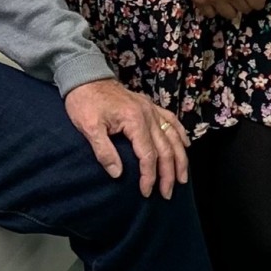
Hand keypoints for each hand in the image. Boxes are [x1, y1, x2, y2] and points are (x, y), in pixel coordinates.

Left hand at [64, 79, 188, 198]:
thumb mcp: (88, 127)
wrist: (85, 76)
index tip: (146, 192)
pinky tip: (186, 145)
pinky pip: (171, 120)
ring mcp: (151, 109)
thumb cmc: (85, 102)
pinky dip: (180, 134)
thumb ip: (104, 151)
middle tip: (167, 193)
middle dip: (168, 174)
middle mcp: (148, 114)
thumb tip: (118, 174)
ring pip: (173, 137)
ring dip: (180, 159)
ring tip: (182, 178)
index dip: (149, 176)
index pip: (148, 155)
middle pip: (165, 149)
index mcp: (134, 120)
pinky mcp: (149, 106)